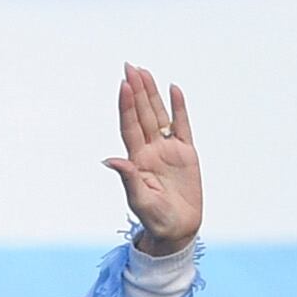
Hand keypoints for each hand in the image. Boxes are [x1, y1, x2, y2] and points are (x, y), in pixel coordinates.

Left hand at [104, 63, 200, 256]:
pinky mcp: (186, 153)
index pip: (130, 127)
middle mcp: (150, 151)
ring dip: (151, 94)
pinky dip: (179, 108)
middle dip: (136, 91)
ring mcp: (168, 150)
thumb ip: (128, 178)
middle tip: (130, 67)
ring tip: (144, 72)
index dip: (126, 106)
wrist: (177, 229)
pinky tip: (174, 89)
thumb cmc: (155, 219)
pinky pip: (183, 126)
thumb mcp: (140, 200)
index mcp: (137, 160)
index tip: (123, 84)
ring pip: (158, 115)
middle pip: (141, 115)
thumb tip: (110, 160)